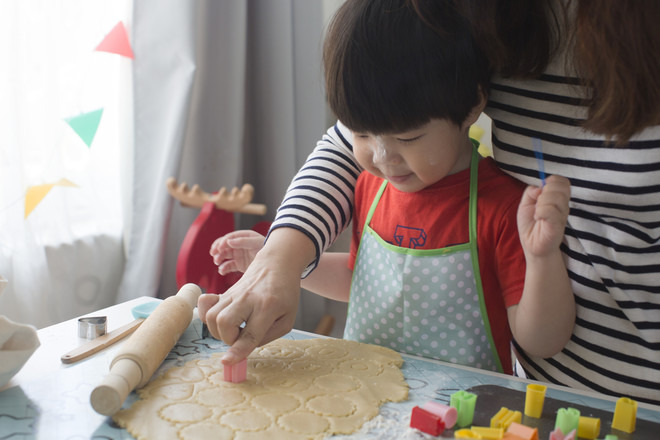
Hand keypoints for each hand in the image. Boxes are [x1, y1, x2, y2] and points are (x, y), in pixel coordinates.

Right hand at [198, 228, 314, 364]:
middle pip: (224, 322)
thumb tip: (242, 349)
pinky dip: (206, 314)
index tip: (227, 362)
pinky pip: (205, 304)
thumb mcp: (287, 318)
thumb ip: (267, 336)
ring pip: (212, 316)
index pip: (250, 332)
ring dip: (218, 331)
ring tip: (233, 329)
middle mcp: (247, 299)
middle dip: (228, 339)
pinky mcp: (225, 292)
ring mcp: (233, 294)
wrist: (277, 264)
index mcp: (268, 307)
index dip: (238, 350)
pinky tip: (219, 317)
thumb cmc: (285, 293)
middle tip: (240, 337)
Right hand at [210, 230, 264, 274]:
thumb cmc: (266, 249)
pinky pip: (228, 266)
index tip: (218, 247)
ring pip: (224, 256)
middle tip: (214, 254)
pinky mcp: (239, 265)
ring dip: (219, 258)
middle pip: (225, 246)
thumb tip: (229, 241)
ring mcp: (239, 255)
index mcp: (243, 237)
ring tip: (217, 262)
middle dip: (218, 250)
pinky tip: (222, 271)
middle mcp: (239, 245)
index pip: (229, 237)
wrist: (273, 263)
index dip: (222, 242)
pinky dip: (223, 268)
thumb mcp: (256, 243)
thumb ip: (243, 241)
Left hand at [517, 175, 570, 257]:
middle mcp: (562, 205)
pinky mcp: (558, 225)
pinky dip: (541, 211)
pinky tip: (538, 218)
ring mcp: (562, 215)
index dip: (551, 181)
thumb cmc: (530, 225)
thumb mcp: (525, 205)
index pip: (562, 181)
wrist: (532, 245)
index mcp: (557, 198)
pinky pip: (551, 210)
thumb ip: (530, 192)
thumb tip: (539, 188)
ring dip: (542, 203)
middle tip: (538, 204)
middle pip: (560, 186)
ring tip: (537, 213)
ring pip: (556, 197)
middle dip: (545, 191)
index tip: (541, 191)